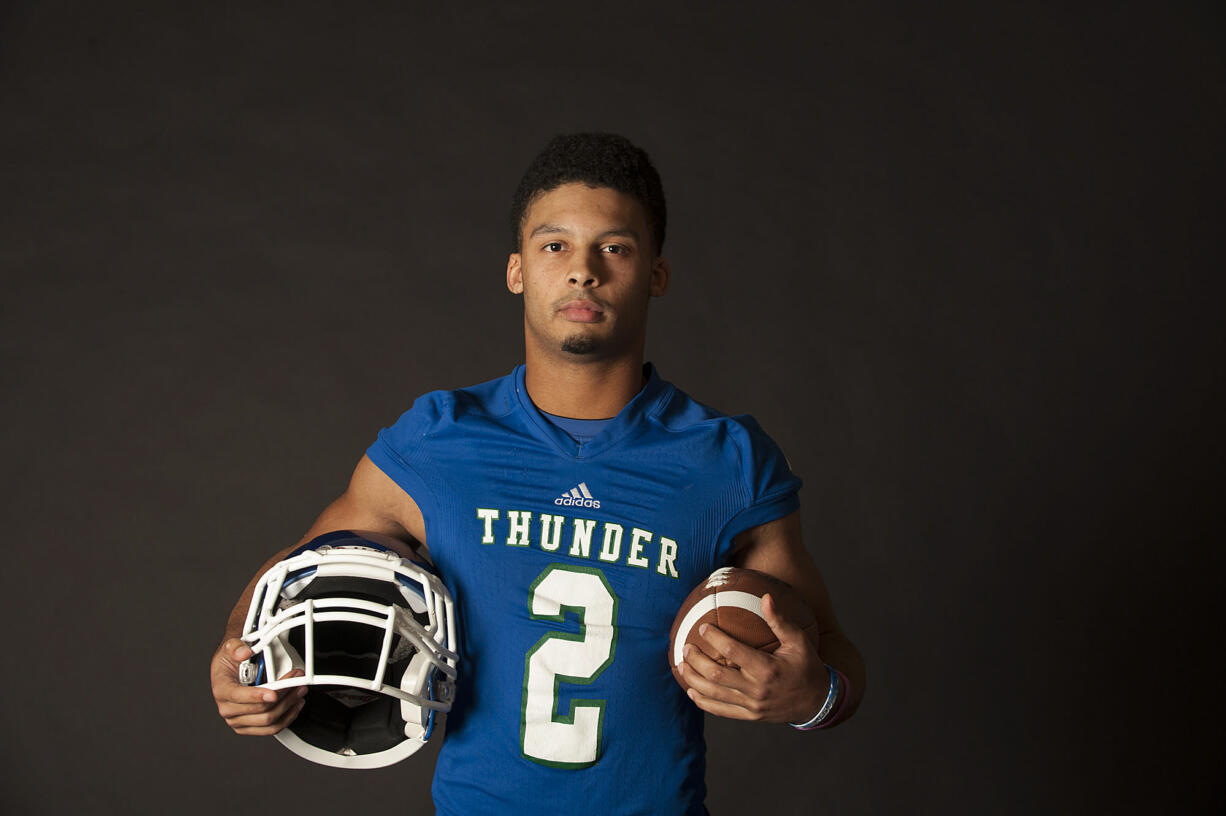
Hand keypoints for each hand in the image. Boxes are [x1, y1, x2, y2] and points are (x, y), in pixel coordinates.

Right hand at [211, 638, 306, 734]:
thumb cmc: (231, 661)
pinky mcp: (249, 726)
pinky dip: (286, 718)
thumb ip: (236, 647)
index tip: (274, 693)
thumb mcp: (230, 647)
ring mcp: (238, 720)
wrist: (230, 671)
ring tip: (300, 692)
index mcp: (222, 689)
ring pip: (268, 721)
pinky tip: (295, 705)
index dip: (257, 695)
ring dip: (288, 707)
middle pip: (260, 709)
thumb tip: (243, 652)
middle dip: (283, 695)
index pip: (238, 696)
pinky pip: (270, 728)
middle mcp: (227, 708)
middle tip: (298, 683)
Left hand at [679, 593, 826, 722]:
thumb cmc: (807, 666)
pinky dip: (703, 701)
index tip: (702, 628)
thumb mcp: (798, 641)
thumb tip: (765, 596)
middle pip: (717, 675)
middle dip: (697, 660)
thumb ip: (780, 620)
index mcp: (768, 669)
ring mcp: (752, 706)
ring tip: (681, 665)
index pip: (734, 652)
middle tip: (686, 647)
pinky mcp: (749, 716)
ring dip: (694, 680)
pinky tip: (691, 691)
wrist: (817, 702)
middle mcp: (757, 689)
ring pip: (714, 694)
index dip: (715, 639)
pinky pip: (720, 711)